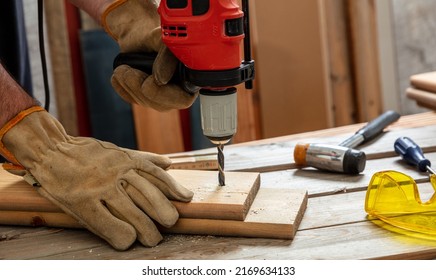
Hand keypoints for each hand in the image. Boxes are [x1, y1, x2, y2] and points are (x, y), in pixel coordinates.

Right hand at [0, 107, 193, 249]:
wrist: (50, 149)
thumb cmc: (86, 153)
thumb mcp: (116, 150)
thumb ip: (143, 158)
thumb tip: (169, 163)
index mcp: (125, 160)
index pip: (156, 175)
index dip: (173, 188)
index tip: (186, 198)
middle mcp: (116, 173)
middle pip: (148, 196)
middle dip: (164, 212)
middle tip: (171, 223)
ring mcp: (99, 187)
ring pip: (131, 212)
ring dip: (146, 229)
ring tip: (153, 239)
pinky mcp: (82, 202)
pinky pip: (106, 222)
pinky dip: (121, 234)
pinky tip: (128, 240)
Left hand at [102, 0, 197, 110]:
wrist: (138, 35)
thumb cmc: (153, 36)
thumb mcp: (161, 40)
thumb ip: (167, 57)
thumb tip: (160, 80)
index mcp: (189, 78)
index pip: (183, 99)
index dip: (165, 94)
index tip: (151, 80)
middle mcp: (178, 91)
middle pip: (162, 105)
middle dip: (141, 89)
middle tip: (125, 71)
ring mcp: (162, 98)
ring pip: (145, 103)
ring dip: (128, 85)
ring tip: (121, 68)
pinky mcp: (145, 99)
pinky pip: (132, 100)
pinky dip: (121, 88)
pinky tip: (119, 76)